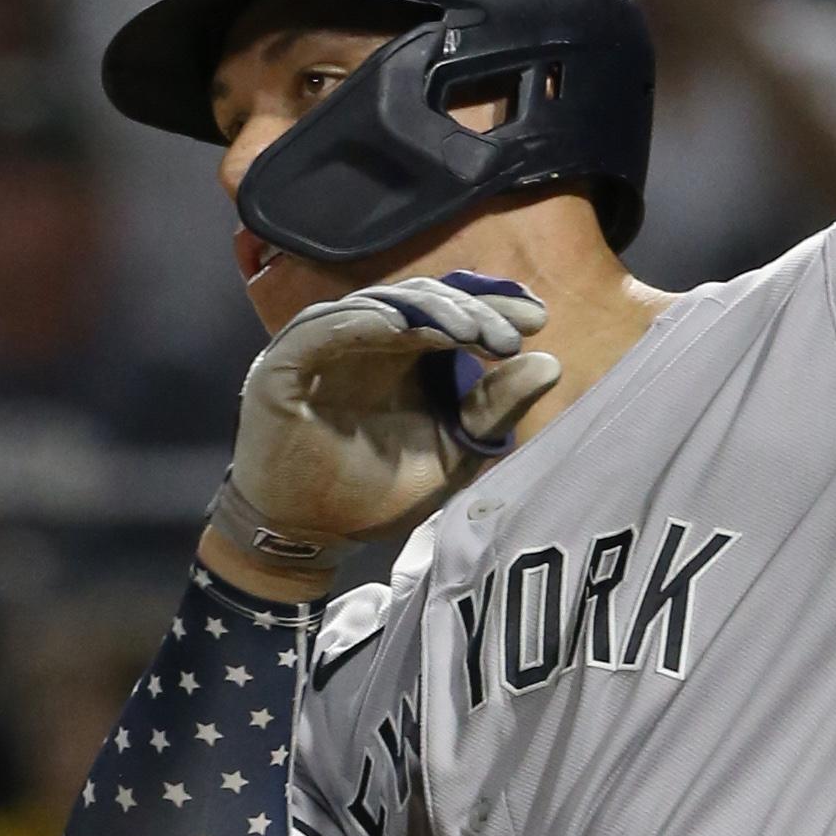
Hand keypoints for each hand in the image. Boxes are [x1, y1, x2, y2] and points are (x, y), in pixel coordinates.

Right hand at [226, 276, 560, 551]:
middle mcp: (368, 340)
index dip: (492, 307)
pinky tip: (398, 326)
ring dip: (423, 312)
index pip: (452, 312)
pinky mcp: (285, 362)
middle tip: (505, 335)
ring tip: (466, 328)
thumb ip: (496, 408)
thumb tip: (551, 362)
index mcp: (407, 354)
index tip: (537, 318)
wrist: (313, 534)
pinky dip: (358, 322)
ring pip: (378, 305)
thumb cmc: (380, 491)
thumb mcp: (454, 450)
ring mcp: (325, 346)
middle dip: (468, 310)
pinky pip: (321, 329)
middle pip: (421, 301)